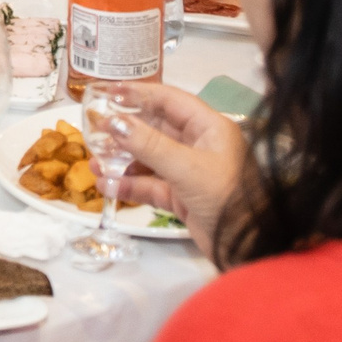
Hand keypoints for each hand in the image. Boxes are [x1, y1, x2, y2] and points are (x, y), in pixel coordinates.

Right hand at [101, 81, 246, 259]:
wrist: (249, 248)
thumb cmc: (226, 198)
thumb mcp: (186, 168)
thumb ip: (148, 144)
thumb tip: (113, 121)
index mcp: (210, 128)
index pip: (170, 100)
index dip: (138, 94)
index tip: (107, 92)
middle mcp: (199, 145)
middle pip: (155, 128)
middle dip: (124, 129)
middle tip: (92, 128)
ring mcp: (189, 171)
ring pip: (148, 157)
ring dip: (121, 159)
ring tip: (94, 161)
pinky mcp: (181, 196)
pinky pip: (149, 184)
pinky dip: (128, 185)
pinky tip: (105, 186)